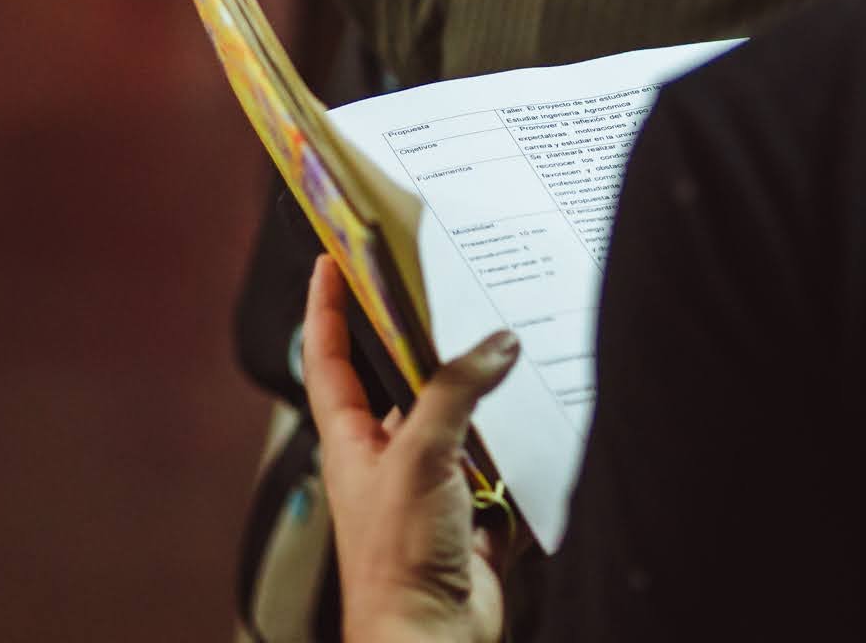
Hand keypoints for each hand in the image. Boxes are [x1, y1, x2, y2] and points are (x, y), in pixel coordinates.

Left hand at [301, 256, 518, 642]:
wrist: (433, 638)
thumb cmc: (396, 562)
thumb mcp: (420, 455)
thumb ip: (454, 392)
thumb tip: (495, 346)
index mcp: (351, 443)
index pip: (328, 359)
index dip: (327, 308)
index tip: (334, 260)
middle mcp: (387, 460)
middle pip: (404, 383)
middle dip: (429, 343)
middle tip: (450, 292)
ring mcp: (431, 488)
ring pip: (460, 421)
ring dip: (485, 395)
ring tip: (510, 349)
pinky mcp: (473, 515)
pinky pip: (499, 466)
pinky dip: (519, 447)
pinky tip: (538, 424)